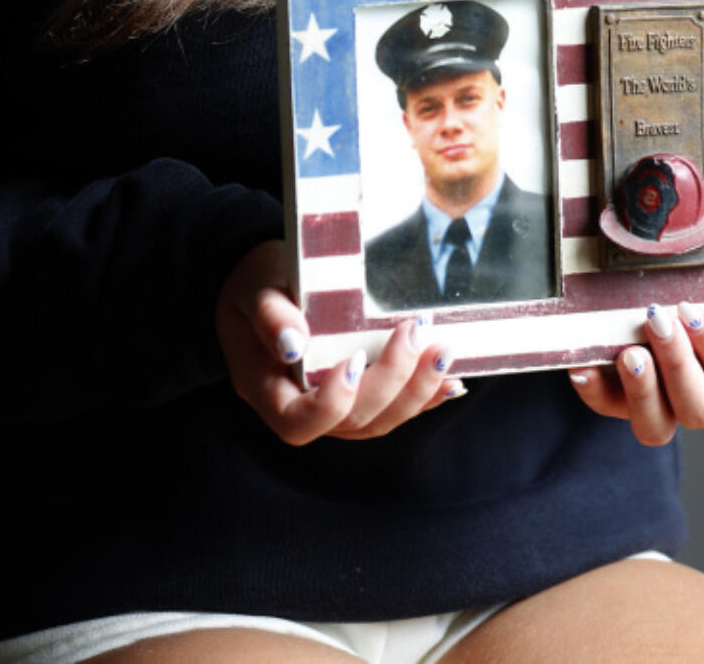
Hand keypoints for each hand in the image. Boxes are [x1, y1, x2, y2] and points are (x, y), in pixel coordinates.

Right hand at [215, 239, 464, 444]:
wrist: (260, 281)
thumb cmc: (253, 282)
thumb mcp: (253, 288)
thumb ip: (270, 316)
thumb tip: (293, 346)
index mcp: (264, 387)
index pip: (297, 422)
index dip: (332, 403)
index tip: (354, 359)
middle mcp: (300, 406)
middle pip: (351, 422)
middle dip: (391, 382)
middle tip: (417, 332)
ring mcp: (331, 406)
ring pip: (377, 421)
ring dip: (416, 392)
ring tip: (443, 351)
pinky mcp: (356, 395)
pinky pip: (391, 408)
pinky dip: (423, 397)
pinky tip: (451, 381)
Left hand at [568, 249, 703, 445]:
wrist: (655, 244)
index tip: (691, 311)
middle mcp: (697, 390)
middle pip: (700, 411)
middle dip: (679, 366)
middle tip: (657, 320)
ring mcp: (655, 395)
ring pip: (656, 427)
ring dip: (644, 393)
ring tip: (630, 353)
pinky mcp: (614, 389)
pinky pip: (605, 405)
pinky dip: (594, 390)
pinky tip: (585, 365)